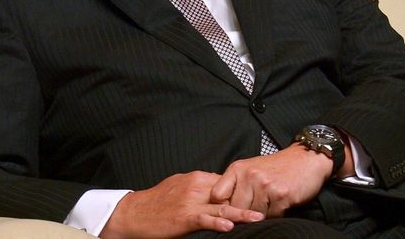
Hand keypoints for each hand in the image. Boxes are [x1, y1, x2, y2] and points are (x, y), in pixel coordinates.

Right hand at [100, 171, 264, 238]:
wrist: (135, 212)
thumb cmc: (157, 202)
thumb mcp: (179, 187)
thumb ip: (199, 187)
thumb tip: (218, 190)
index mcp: (197, 178)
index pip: (227, 183)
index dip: (244, 192)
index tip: (262, 197)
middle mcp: (196, 187)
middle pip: (229, 194)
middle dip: (249, 201)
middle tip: (270, 207)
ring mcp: (190, 202)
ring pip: (221, 207)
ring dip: (241, 213)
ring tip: (258, 218)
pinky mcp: (184, 217)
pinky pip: (204, 219)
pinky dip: (217, 223)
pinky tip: (230, 226)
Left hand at [210, 143, 331, 216]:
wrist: (305, 159)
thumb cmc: (275, 167)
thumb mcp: (249, 168)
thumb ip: (234, 184)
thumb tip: (219, 205)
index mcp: (237, 169)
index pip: (217, 195)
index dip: (221, 206)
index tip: (228, 211)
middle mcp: (249, 175)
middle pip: (236, 208)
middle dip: (243, 213)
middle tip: (253, 210)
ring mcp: (264, 185)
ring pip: (253, 214)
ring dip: (261, 214)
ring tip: (268, 204)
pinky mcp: (281, 195)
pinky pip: (272, 215)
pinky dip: (275, 214)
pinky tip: (279, 204)